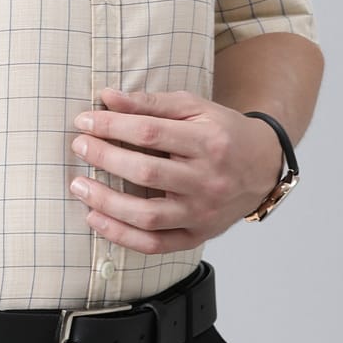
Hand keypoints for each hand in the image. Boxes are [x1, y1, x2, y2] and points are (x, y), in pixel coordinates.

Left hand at [67, 87, 284, 253]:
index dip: (112, 126)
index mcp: (208, 142)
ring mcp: (203, 213)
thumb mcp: (193, 107)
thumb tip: (107, 98)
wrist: (263, 166)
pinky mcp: (198, 236)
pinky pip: (155, 244)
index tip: (84, 121)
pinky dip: (121, 236)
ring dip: (107, 203)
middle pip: (147, 173)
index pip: (150, 133)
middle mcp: (208, 181)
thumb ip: (149, 103)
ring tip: (79, 187)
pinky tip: (96, 220)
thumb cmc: (223, 132)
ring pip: (148, 216)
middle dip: (105, 158)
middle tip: (79, 146)